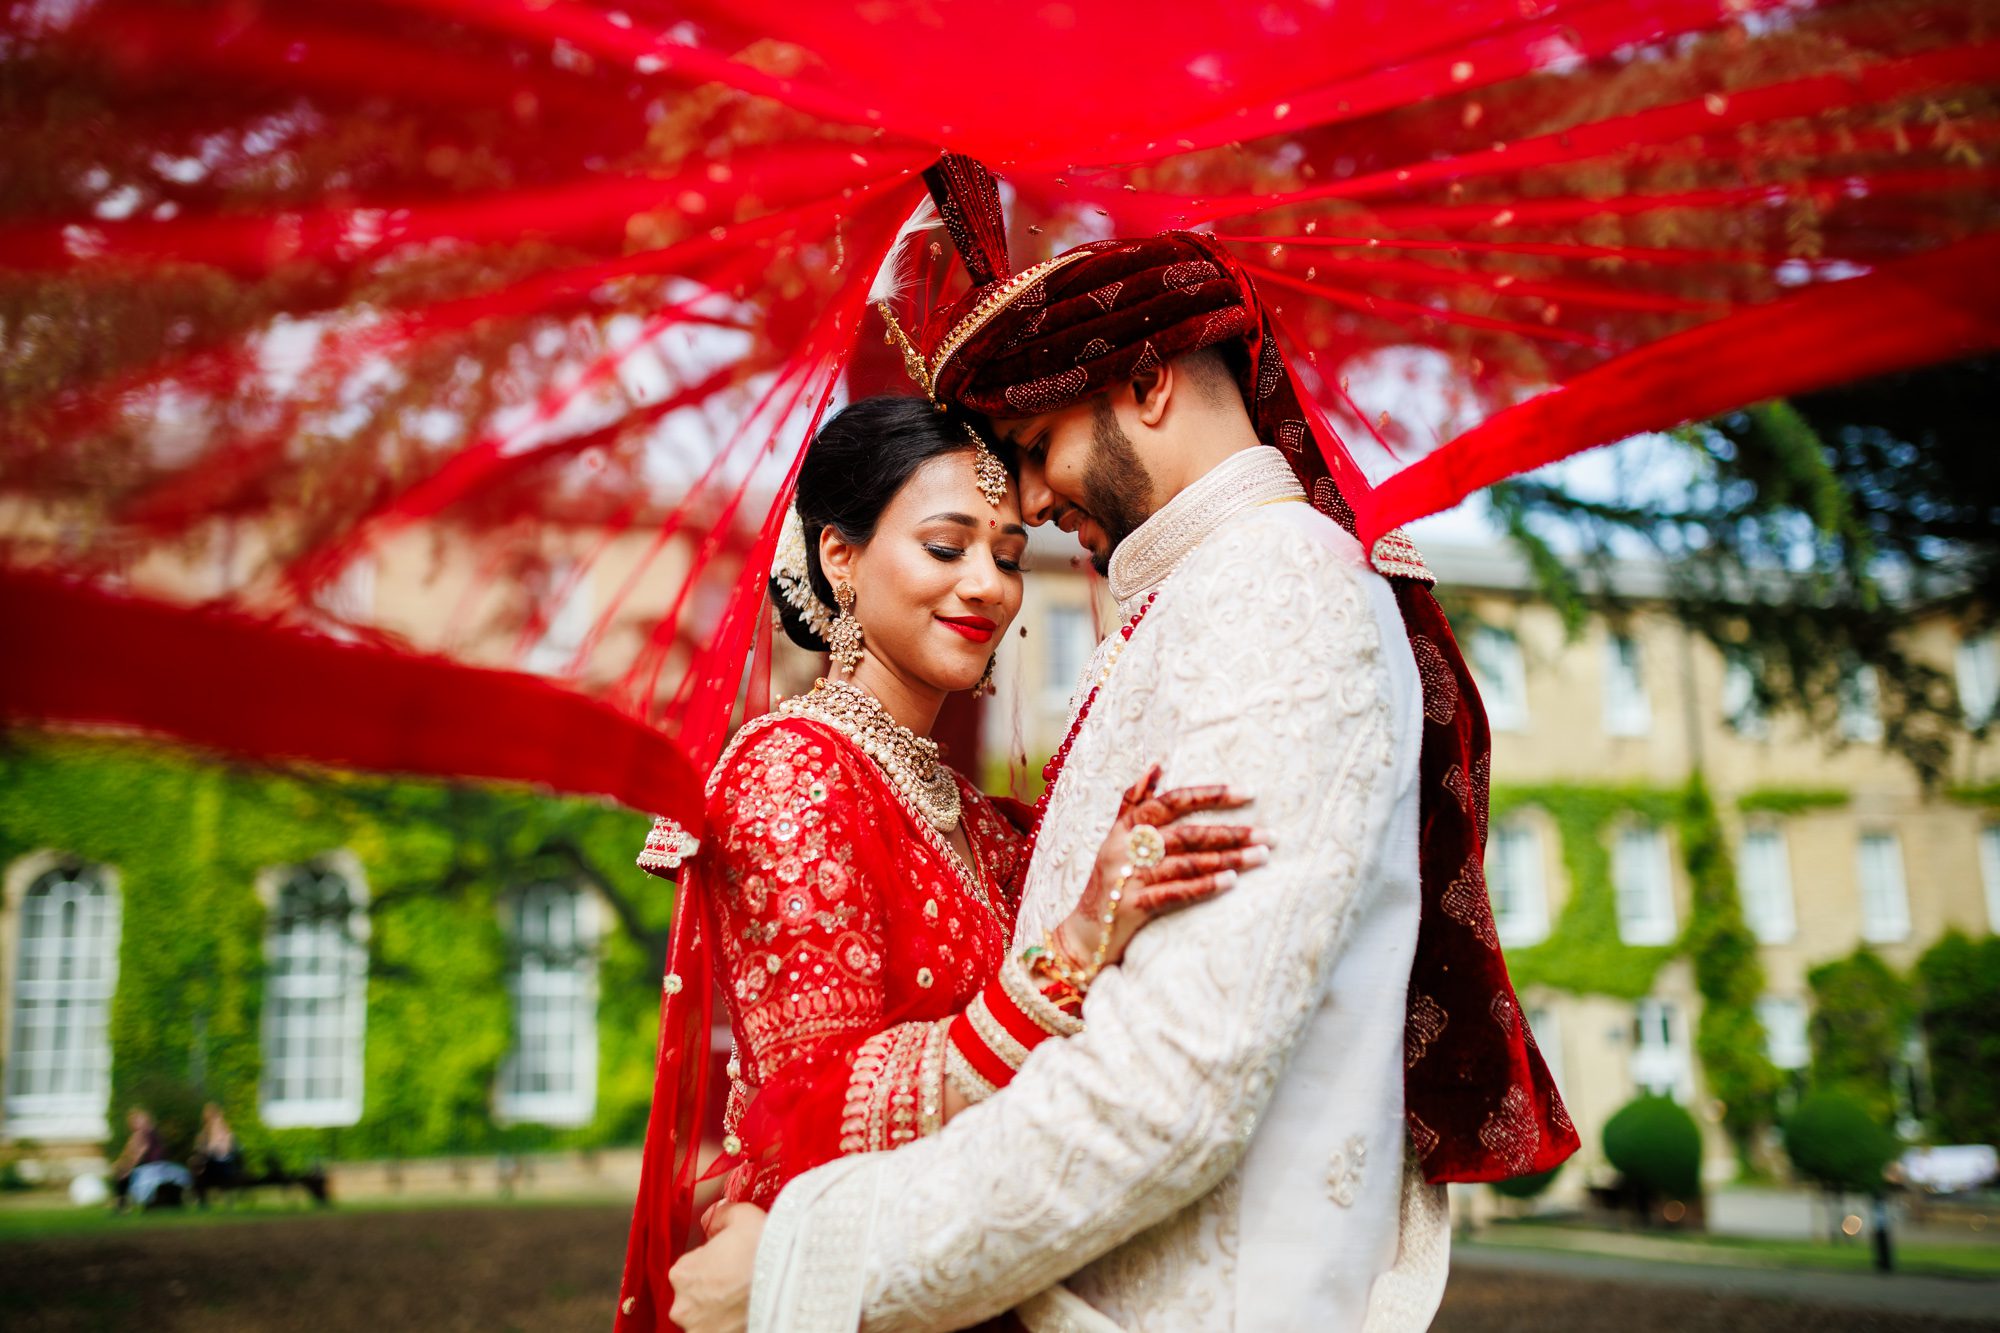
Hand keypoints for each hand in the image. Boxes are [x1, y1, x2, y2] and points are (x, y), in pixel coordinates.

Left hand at [668, 1202, 765, 1332]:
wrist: (792, 1282)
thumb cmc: (765, 1251)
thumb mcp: (742, 1215)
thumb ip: (720, 1214)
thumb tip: (714, 1218)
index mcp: (682, 1273)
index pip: (689, 1266)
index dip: (711, 1260)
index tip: (729, 1259)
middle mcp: (683, 1306)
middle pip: (695, 1294)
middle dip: (713, 1287)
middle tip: (739, 1278)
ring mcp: (700, 1330)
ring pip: (707, 1315)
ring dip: (721, 1308)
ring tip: (746, 1296)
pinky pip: (721, 1329)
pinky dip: (731, 1323)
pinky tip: (748, 1309)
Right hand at [1056, 766, 1265, 974]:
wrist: (1082, 936)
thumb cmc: (1108, 882)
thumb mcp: (1115, 838)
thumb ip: (1134, 801)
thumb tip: (1157, 763)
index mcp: (1125, 828)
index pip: (1171, 801)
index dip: (1209, 795)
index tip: (1247, 793)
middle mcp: (1125, 848)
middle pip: (1186, 833)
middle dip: (1232, 832)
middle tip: (1269, 834)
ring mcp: (1128, 878)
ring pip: (1186, 862)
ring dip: (1227, 859)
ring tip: (1262, 857)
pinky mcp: (1132, 907)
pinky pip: (1174, 893)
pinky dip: (1204, 885)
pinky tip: (1231, 882)